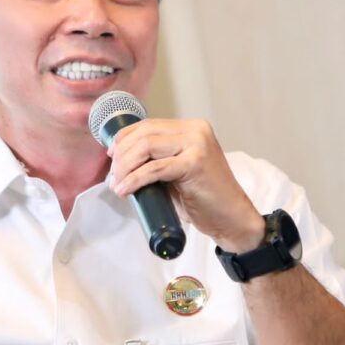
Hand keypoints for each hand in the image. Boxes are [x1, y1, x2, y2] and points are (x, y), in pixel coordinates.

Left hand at [107, 118, 263, 252]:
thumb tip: (121, 162)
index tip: (111, 156)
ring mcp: (197, 145)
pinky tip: (125, 190)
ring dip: (125, 167)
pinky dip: (134, 179)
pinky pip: (154, 168)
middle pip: (144, 134)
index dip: (124, 138)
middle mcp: (195, 130)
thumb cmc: (204, 199)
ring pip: (146, 147)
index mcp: (191, 128)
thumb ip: (158, 159)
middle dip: (121, 155)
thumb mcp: (177, 171)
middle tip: (113, 176)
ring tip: (117, 184)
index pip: (148, 125)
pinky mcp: (195, 163)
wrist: (232, 219)